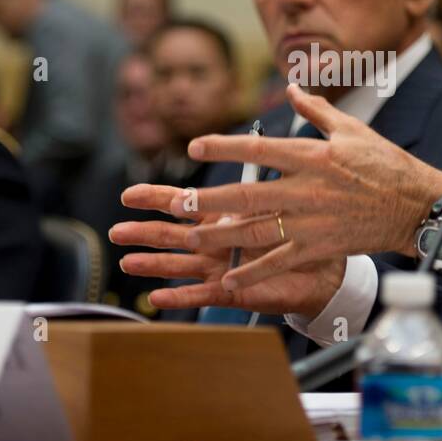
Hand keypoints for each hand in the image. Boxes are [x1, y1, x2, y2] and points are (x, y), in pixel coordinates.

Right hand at [110, 184, 346, 317]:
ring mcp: (221, 267)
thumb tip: (255, 142)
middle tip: (116, 229)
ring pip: (180, 266)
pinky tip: (156, 298)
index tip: (129, 195)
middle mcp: (215, 242)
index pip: (183, 205)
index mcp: (222, 216)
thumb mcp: (277, 198)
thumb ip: (260, 176)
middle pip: (172, 235)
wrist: (325, 267)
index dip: (156, 200)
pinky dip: (179, 297)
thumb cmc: (301, 229)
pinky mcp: (233, 290)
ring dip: (152, 264)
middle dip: (144, 232)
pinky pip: (202, 295)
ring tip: (126, 262)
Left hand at [167, 84, 441, 291]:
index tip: (195, 145)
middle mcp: (308, 189)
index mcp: (313, 156)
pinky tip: (229, 276)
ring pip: (257, 230)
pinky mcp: (321, 246)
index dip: (224, 147)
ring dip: (221, 235)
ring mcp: (313, 221)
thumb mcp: (352, 129)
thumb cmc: (386, 164)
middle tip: (177, 203)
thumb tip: (290, 87)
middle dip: (209, 200)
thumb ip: (316, 110)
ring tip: (191, 238)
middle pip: (248, 194)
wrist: (415, 205)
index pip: (259, 149)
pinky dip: (253, 270)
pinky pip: (280, 261)